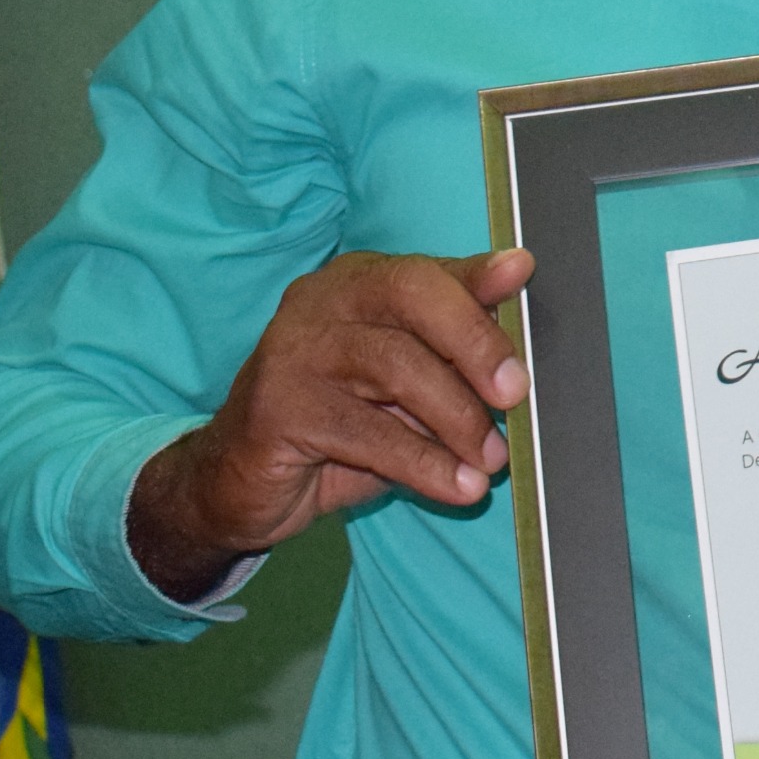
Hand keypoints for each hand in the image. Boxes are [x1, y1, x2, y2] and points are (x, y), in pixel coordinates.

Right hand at [127, 249, 531, 601]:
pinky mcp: (277, 408)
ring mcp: (293, 351)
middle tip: (515, 396)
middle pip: (408, 297)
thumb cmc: (340, 423)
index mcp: (357, 282)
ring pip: (393, 366)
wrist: (238, 482)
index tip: (520, 273)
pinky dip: (424, 463)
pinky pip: (367, 432)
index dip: (474, 275)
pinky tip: (458, 488)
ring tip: (492, 460)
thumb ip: (452, 354)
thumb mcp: (403, 386)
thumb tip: (516, 336)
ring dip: (457, 418)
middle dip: (473, 343)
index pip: (424, 271)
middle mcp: (321, 302)